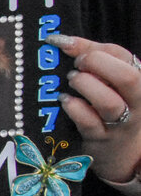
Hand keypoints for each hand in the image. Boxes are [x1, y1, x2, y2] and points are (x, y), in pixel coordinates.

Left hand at [49, 33, 140, 185]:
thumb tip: (61, 40)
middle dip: (96, 64)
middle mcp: (136, 102)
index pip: (123, 56)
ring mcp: (120, 123)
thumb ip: (91, 57)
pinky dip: (75, 108)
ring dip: (85, 86)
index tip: (65, 44)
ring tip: (71, 81)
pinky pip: (89, 123)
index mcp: (138, 82)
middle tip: (76, 65)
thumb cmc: (111, 108)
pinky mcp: (102, 140)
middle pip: (128, 77)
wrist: (122, 155)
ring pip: (109, 102)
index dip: (93, 47)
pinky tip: (65, 101)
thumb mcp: (109, 82)